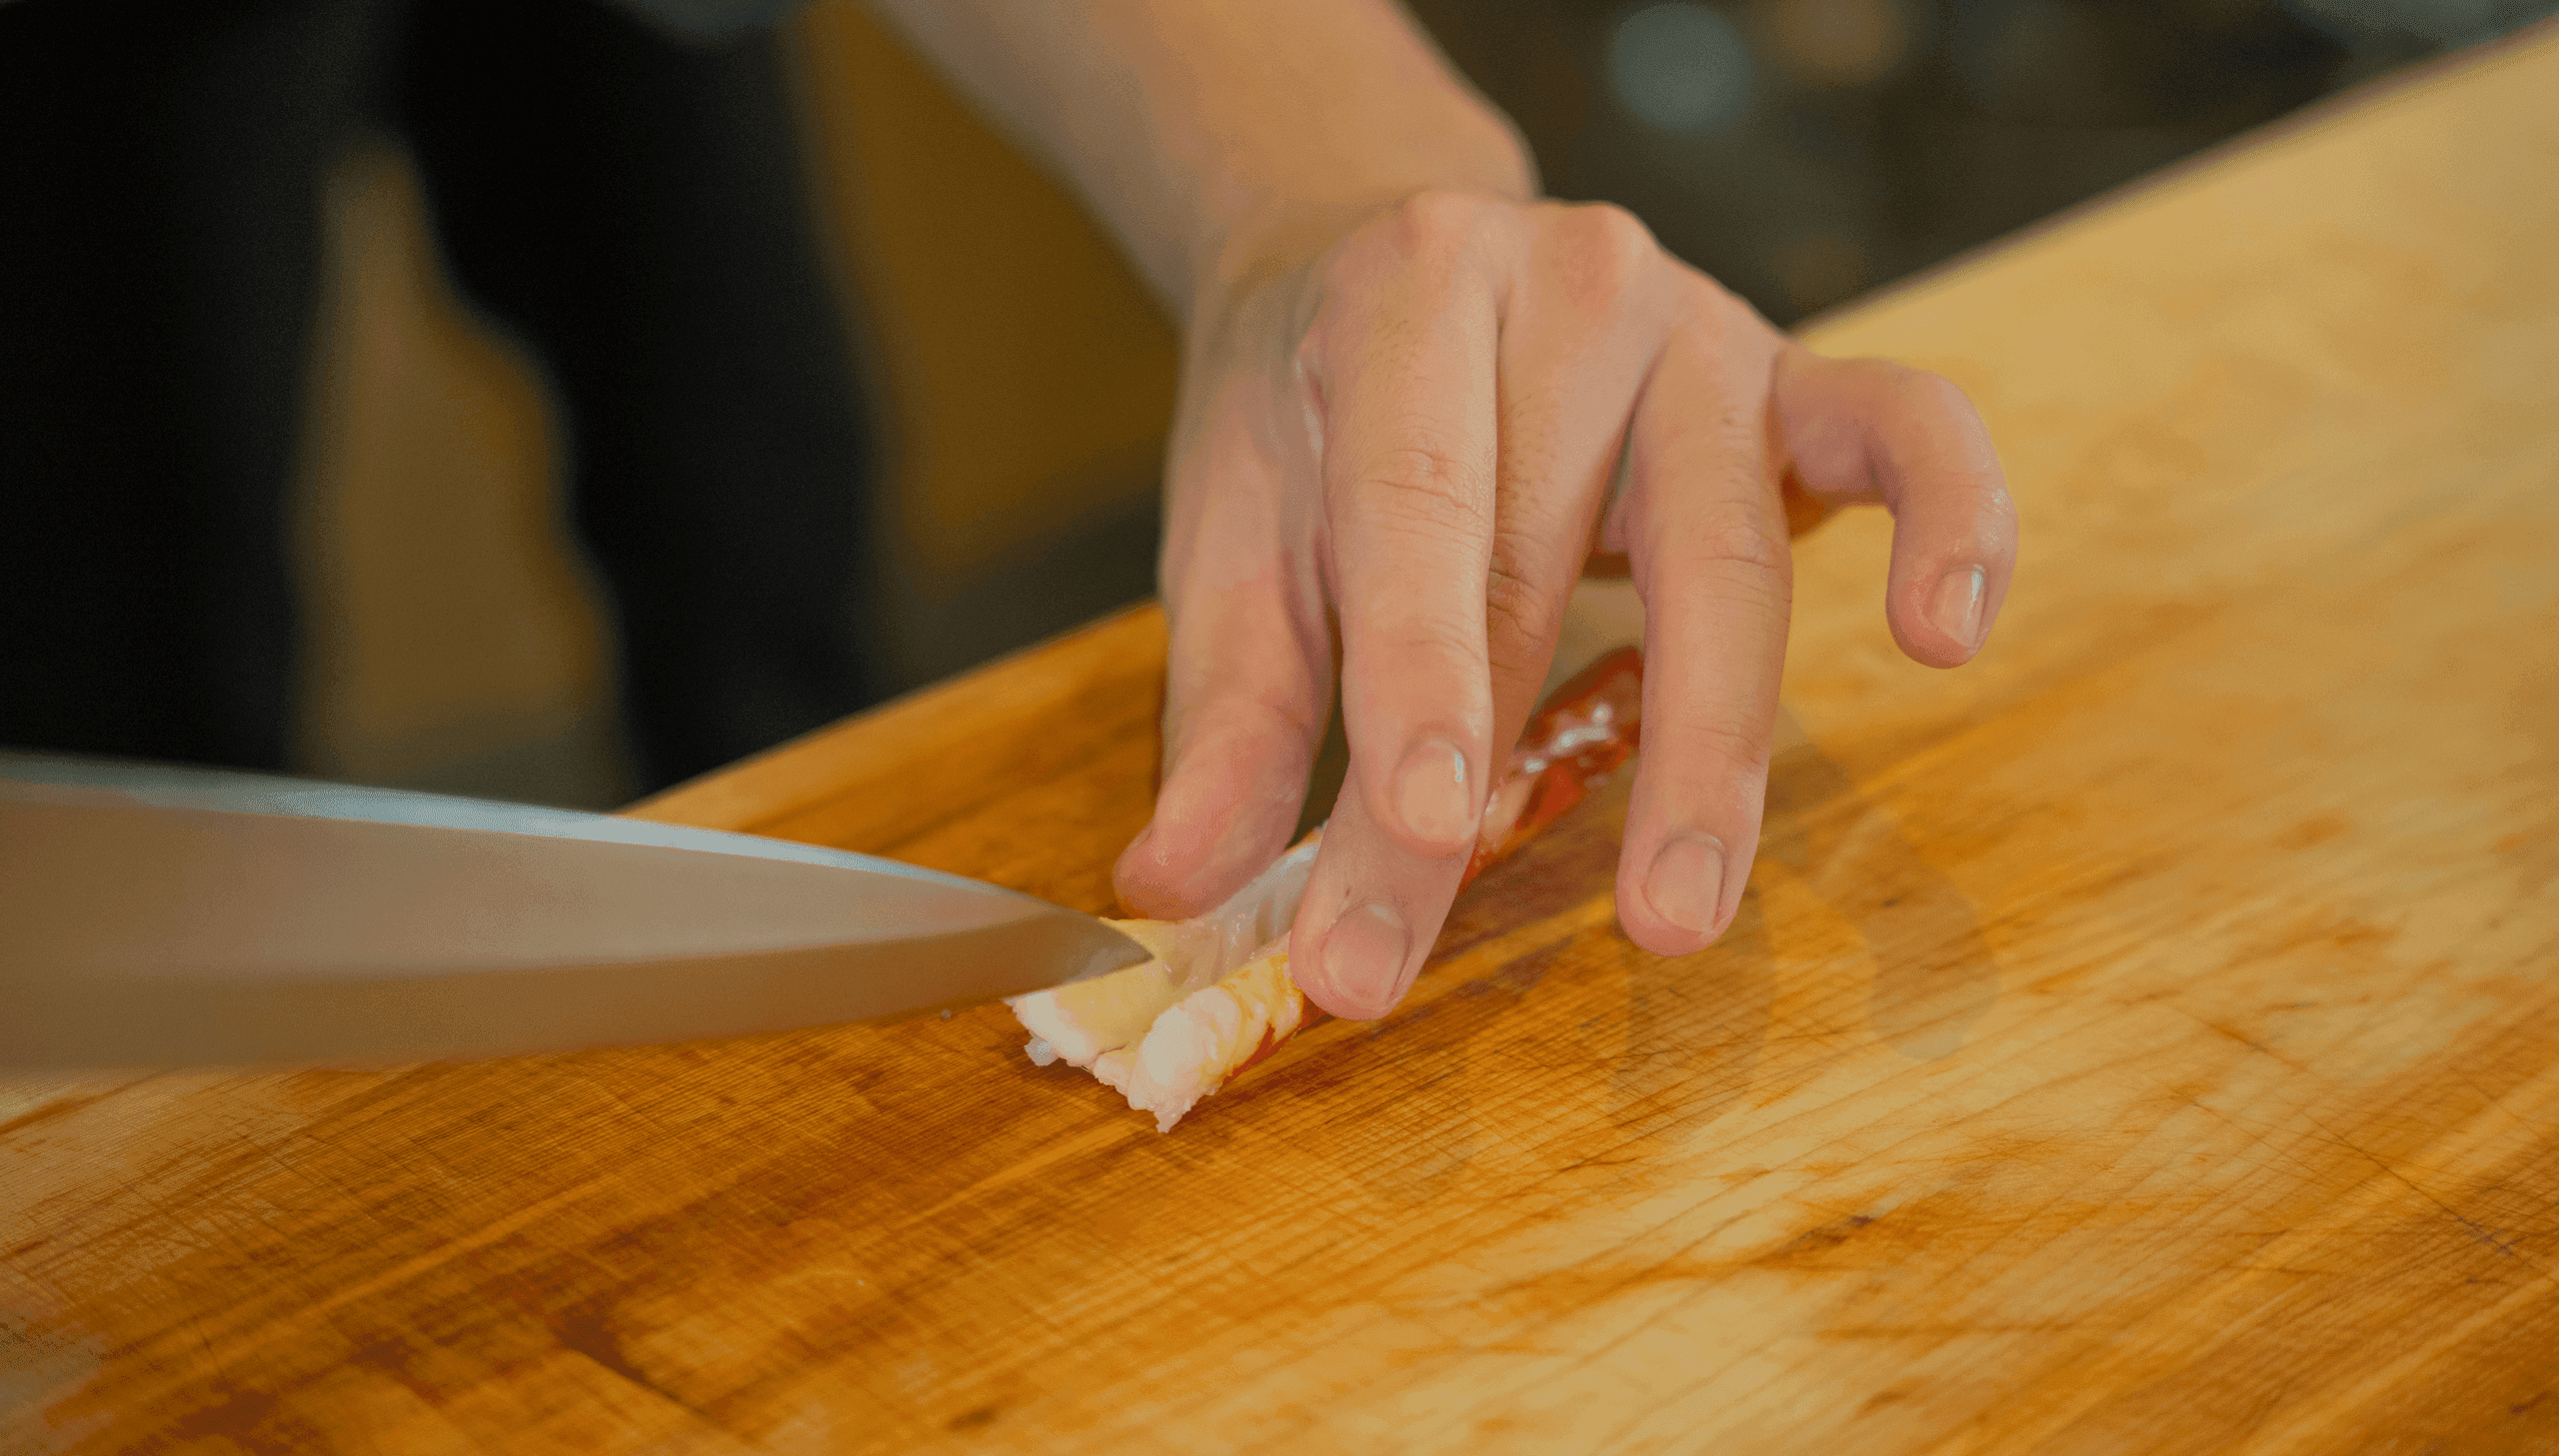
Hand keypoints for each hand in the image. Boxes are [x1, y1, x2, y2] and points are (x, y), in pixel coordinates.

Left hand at [1112, 191, 2015, 1019]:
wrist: (1387, 247)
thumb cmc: (1310, 414)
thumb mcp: (1237, 533)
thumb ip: (1224, 713)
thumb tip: (1174, 891)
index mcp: (1402, 302)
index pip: (1413, 515)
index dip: (1416, 685)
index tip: (1415, 838)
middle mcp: (1565, 289)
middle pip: (1545, 560)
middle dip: (1498, 775)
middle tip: (1439, 958)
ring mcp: (1700, 326)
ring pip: (1726, 546)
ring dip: (1706, 745)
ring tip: (1676, 914)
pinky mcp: (1797, 374)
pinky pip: (1911, 429)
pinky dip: (1956, 520)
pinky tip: (1943, 632)